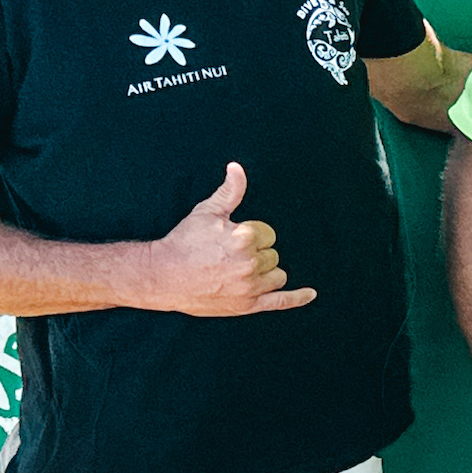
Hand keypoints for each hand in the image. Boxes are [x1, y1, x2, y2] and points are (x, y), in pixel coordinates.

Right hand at [142, 164, 316, 315]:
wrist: (161, 276)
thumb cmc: (183, 242)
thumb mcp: (207, 212)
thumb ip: (230, 191)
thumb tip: (237, 167)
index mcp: (244, 238)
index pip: (267, 235)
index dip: (250, 236)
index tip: (230, 240)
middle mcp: (250, 263)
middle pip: (273, 255)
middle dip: (257, 254)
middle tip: (229, 256)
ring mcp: (250, 287)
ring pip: (278, 275)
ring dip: (267, 272)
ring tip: (241, 270)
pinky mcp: (247, 305)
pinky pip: (281, 301)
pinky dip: (298, 298)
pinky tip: (310, 294)